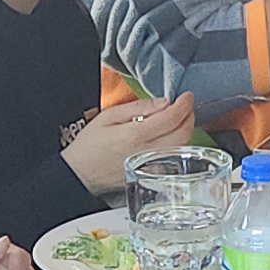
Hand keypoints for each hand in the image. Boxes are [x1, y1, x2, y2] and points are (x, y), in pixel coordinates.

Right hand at [63, 93, 196, 189]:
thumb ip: (138, 107)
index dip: (184, 104)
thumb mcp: (108, 116)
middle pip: (183, 134)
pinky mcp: (151, 174)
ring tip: (178, 118)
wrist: (80, 173)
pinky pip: (173, 157)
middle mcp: (147, 152)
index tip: (187, 96)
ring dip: (185, 130)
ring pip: (181, 147)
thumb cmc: (90, 145)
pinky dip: (178, 143)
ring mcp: (151, 165)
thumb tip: (163, 102)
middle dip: (189, 116)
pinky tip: (171, 135)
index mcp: (136, 135)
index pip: (171, 118)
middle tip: (185, 105)